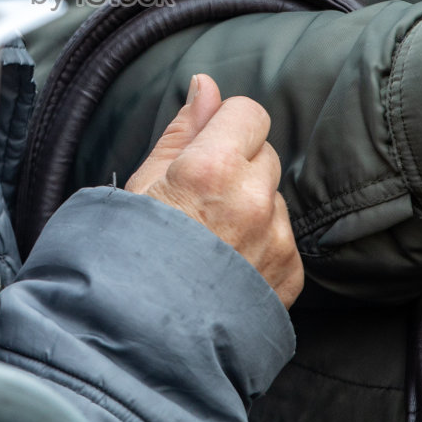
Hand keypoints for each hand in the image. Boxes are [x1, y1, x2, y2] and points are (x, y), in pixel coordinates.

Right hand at [126, 74, 302, 306]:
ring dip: (251, 206)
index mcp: (212, 168)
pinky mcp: (289, 272)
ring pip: (274, 196)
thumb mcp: (144, 184)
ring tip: (210, 239)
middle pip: (263, 154)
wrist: (143, 336)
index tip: (206, 147)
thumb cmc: (131, 256)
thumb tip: (206, 85)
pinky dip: (262, 244)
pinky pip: (283, 237)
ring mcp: (276, 238)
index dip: (225, 126)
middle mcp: (252, 199)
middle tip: (199, 200)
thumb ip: (184, 129)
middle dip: (238, 166)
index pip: (248, 112)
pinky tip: (226, 263)